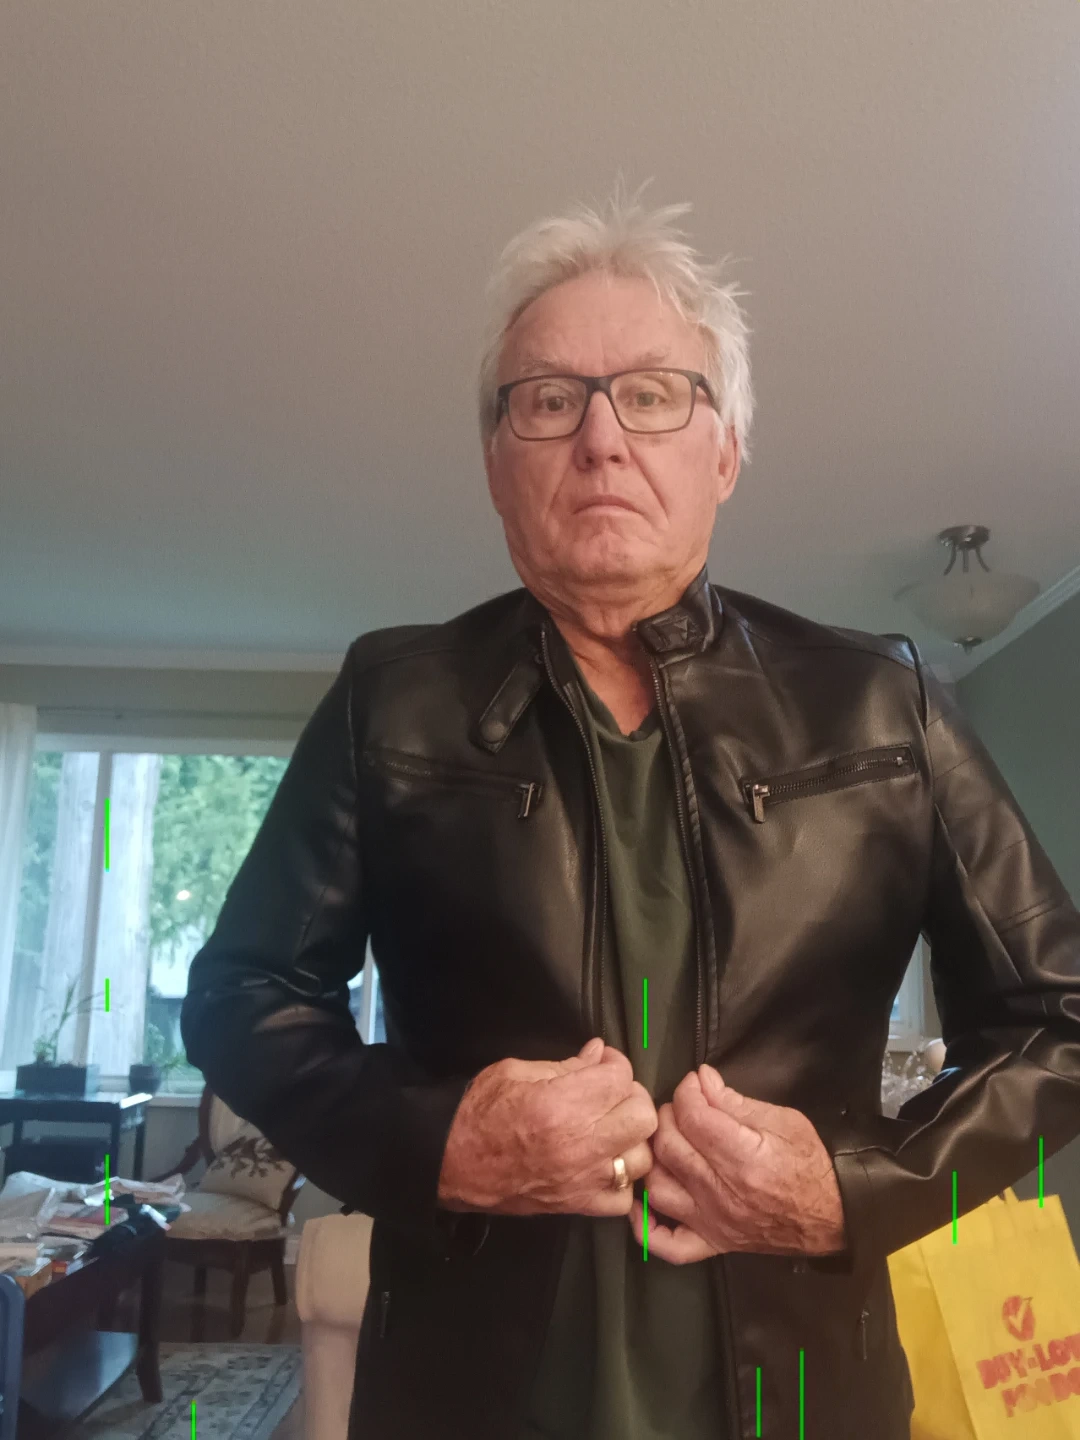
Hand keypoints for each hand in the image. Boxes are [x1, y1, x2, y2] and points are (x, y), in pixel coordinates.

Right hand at [438, 1038, 658, 1217]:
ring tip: (609, 1129)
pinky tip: (603, 1165)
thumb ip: (566, 1065)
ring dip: (630, 1139)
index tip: (601, 1064)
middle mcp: (579, 1144)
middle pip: (641, 1116)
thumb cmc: (478, 1111)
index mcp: (562, 1104)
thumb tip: (598, 1053)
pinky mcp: (577, 1206)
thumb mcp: (517, 1071)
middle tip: (610, 1094)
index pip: (620, 1077)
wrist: (450, 1162)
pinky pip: (623, 1198)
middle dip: (630, 1097)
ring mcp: (582, 1179)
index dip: (614, 1064)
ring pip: (641, 1158)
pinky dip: (620, 1182)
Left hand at [627, 1064, 845, 1264]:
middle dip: (669, 1116)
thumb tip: (701, 1080)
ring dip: (654, 1158)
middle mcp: (724, 1194)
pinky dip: (645, 1226)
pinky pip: (667, 1245)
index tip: (695, 1084)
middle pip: (670, 1147)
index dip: (688, 1091)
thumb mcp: (782, 1120)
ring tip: (667, 1142)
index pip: (693, 1117)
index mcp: (745, 1159)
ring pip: (658, 1187)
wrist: (836, 1214)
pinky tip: (641, 1201)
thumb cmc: (811, 1163)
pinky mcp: (713, 1243)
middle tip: (682, 1108)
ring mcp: (714, 1223)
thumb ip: (734, 1101)